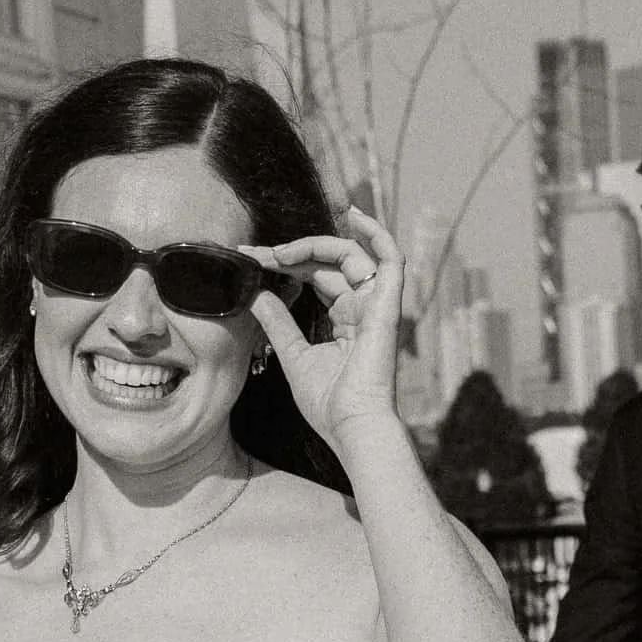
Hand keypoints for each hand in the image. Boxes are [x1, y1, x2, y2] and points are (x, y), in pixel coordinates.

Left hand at [251, 205, 403, 456]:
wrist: (351, 426)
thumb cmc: (328, 404)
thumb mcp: (293, 355)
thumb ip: (277, 322)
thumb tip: (255, 293)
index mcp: (345, 319)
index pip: (315, 276)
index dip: (284, 264)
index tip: (251, 260)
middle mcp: (362, 307)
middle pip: (328, 263)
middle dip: (290, 254)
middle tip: (256, 254)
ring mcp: (376, 305)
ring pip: (350, 255)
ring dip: (314, 246)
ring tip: (281, 251)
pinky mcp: (388, 306)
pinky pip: (390, 259)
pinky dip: (377, 234)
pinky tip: (354, 215)